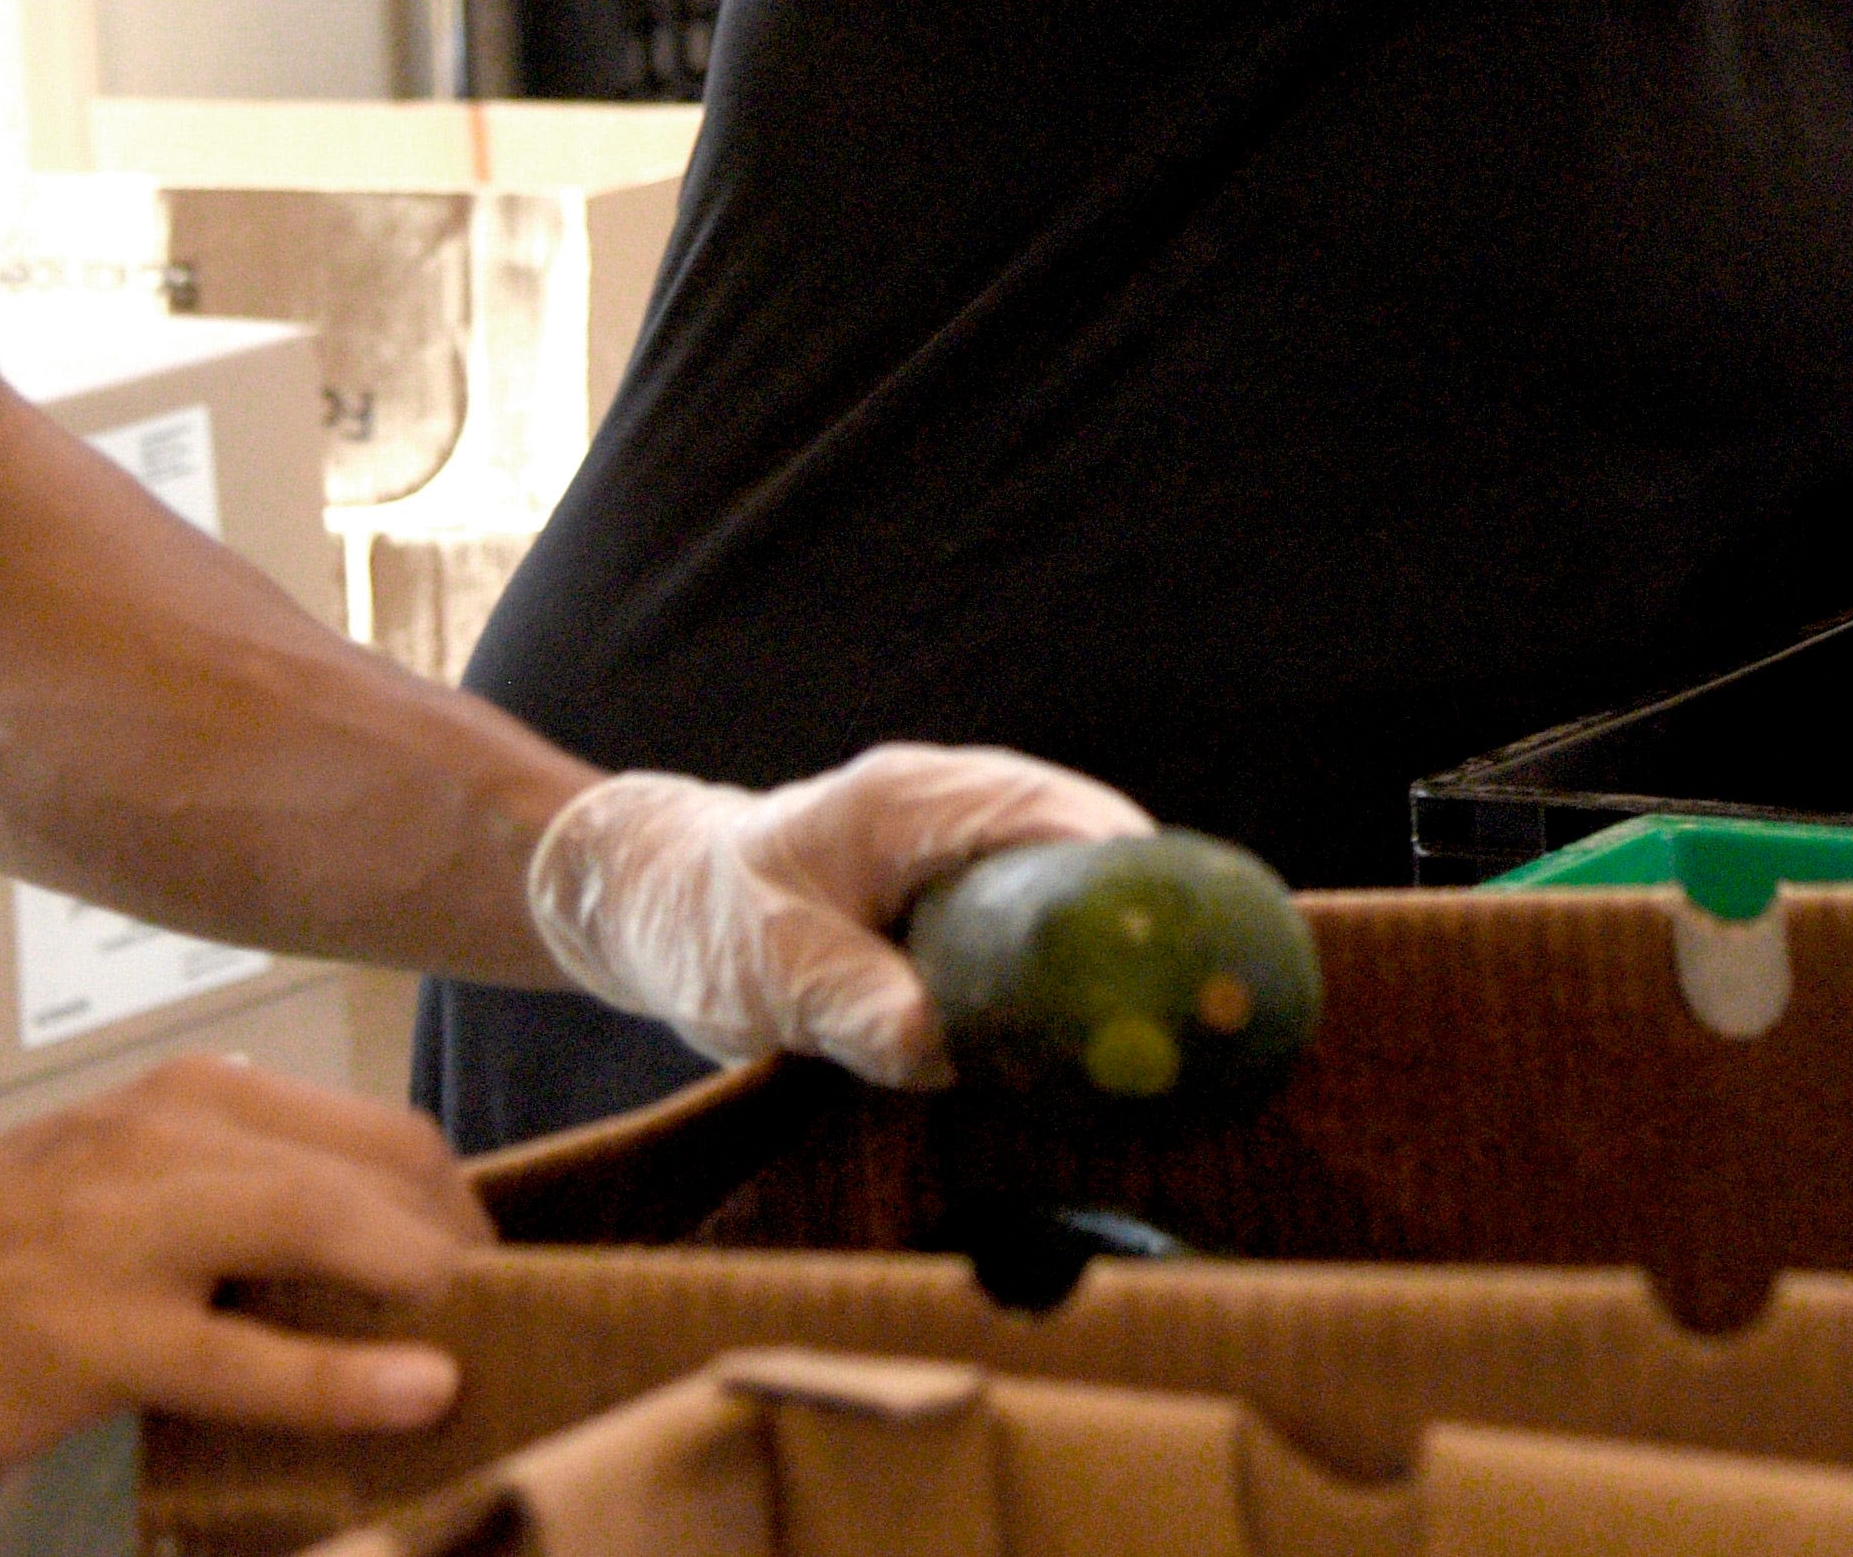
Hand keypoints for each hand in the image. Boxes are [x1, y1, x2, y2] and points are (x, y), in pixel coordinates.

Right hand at [0, 1053, 484, 1501]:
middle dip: (466, 1256)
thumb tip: (358, 1272)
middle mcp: (162, 1137)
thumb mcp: (106, 1200)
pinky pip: (244, 1347)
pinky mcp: (81, 1327)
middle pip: (380, 1174)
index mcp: (182, 1100)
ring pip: (325, 1231)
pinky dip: (346, 1373)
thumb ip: (222, 1210)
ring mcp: (120, 1228)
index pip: (378, 1136)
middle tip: (516, 1335)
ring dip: (429, 1294)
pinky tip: (416, 1394)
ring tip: (498, 1353)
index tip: (489, 1289)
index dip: (456, 1215)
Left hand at [523, 742, 1154, 1083]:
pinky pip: (1043, 910)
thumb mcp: (769, 973)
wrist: (655, 900)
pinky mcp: (961, 888)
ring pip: (1079, 878)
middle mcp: (955, 806)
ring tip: (1164, 1027)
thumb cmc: (704, 922)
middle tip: (1197, 1007)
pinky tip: (1094, 1030)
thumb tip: (942, 1049)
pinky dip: (1075, 958)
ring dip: (1117, 942)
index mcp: (913, 802)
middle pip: (1096, 844)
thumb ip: (854, 1006)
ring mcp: (963, 842)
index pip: (1059, 817)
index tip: (1186, 950)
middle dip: (1151, 914)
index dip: (1134, 877)